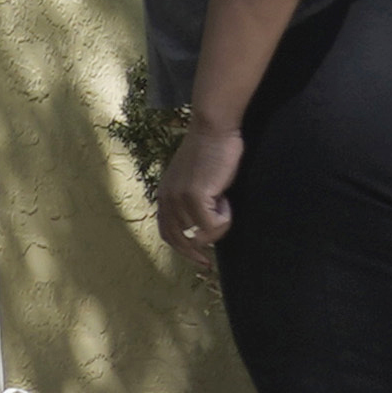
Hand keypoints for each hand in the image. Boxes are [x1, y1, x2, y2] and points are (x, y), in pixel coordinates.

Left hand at [155, 119, 244, 261]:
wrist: (213, 129)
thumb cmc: (211, 152)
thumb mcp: (195, 180)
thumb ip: (193, 201)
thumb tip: (202, 230)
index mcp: (164, 195)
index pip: (166, 232)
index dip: (181, 249)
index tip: (199, 260)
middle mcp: (166, 199)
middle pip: (177, 240)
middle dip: (194, 253)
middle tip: (209, 263)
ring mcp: (179, 198)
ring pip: (200, 235)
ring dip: (219, 226)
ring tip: (226, 204)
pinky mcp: (194, 196)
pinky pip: (212, 225)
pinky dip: (225, 218)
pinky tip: (228, 199)